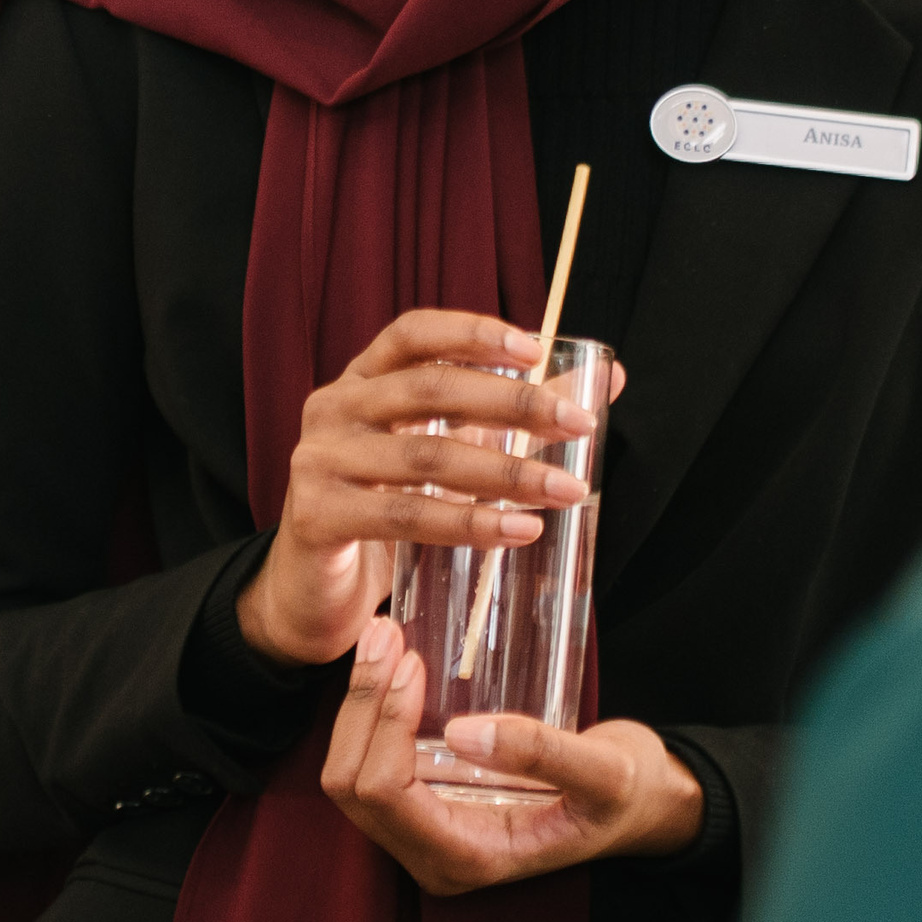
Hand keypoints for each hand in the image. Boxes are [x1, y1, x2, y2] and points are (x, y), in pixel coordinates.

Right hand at [236, 309, 615, 669]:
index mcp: (360, 381)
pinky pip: (407, 516)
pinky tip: (520, 530)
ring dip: (506, 473)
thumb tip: (607, 381)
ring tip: (566, 490)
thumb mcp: (441, 453)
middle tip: (577, 426)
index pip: (412, 335)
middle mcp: (332, 409)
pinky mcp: (318, 515)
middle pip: (429, 390)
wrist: (314, 588)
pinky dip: (470, 523)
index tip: (535, 348)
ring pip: (425, 457)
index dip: (472, 333)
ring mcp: (320, 461)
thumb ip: (510, 418)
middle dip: (512, 405)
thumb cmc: (385, 509)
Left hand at [320, 617, 704, 894]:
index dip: (386, 725)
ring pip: (347, 772)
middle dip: (360, 706)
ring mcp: (421, 832)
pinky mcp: (421, 803)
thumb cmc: (626, 794)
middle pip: (351, 785)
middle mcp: (432, 854)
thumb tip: (460, 733)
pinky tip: (387, 663)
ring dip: (357, 704)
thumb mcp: (606, 773)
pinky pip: (365, 760)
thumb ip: (543, 755)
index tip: (413, 663)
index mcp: (469, 858)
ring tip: (382, 637)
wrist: (637, 804)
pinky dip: (367, 712)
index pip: (386, 796)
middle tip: (386, 634)